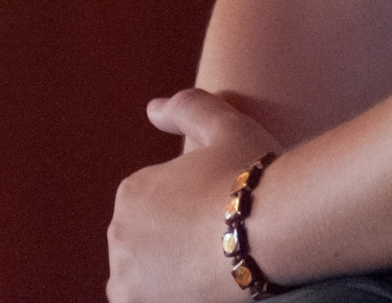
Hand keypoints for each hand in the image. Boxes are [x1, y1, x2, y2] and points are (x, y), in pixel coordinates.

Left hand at [108, 88, 280, 302]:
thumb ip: (187, 108)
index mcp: (132, 192)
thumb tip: (152, 109)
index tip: (217, 216)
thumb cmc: (253, 178)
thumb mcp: (225, 125)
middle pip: (148, 245)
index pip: (154, 208)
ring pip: (144, 280)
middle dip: (174, 246)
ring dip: (167, 278)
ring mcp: (127, 279)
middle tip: (218, 245)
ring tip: (210, 270)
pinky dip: (169, 298)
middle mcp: (120, 235)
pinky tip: (201, 289)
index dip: (189, 213)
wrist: (272, 233)